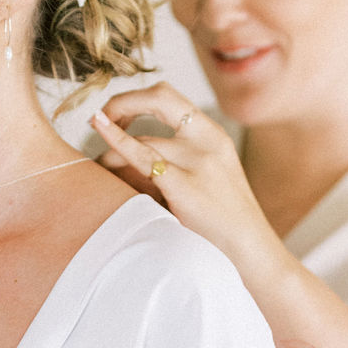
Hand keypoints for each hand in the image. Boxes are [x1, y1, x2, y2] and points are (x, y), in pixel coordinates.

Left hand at [92, 83, 277, 279]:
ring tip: (100, 169)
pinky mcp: (186, 186)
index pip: (168, 96)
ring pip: (143, 139)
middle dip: (122, 103)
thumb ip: (181, 158)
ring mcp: (199, 162)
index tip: (113, 115)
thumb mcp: (210, 177)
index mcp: (213, 135)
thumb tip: (131, 151)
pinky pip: (143, 157)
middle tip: (97, 122)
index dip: (134, 98)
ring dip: (112, 152)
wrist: (250, 251)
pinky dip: (117, 142)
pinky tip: (100, 130)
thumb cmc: (223, 222)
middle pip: (158, 97)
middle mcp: (208, 140)